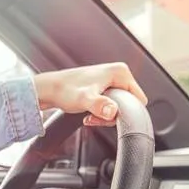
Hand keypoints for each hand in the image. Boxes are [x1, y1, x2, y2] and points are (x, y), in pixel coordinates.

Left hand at [33, 62, 147, 127]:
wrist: (49, 90)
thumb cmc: (64, 90)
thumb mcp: (85, 100)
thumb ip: (100, 105)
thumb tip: (112, 111)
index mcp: (120, 72)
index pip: (139, 99)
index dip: (126, 112)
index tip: (108, 115)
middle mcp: (118, 73)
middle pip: (129, 104)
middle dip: (114, 115)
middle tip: (97, 117)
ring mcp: (111, 80)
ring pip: (119, 107)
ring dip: (106, 116)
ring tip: (91, 115)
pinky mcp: (104, 88)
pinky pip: (111, 105)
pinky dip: (101, 113)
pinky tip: (90, 114)